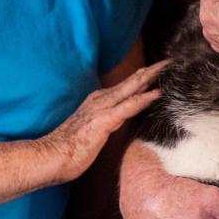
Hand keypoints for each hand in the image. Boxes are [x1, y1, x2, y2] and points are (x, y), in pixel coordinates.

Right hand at [42, 61, 164, 182]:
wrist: (51, 156)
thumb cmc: (69, 148)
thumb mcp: (92, 131)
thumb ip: (106, 122)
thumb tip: (118, 119)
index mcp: (98, 101)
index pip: (125, 87)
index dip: (143, 78)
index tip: (158, 71)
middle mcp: (101, 100)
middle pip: (131, 82)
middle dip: (150, 71)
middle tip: (168, 61)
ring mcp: (102, 108)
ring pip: (131, 88)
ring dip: (149, 77)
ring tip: (165, 68)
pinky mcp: (104, 121)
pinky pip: (128, 107)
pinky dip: (143, 99)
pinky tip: (156, 93)